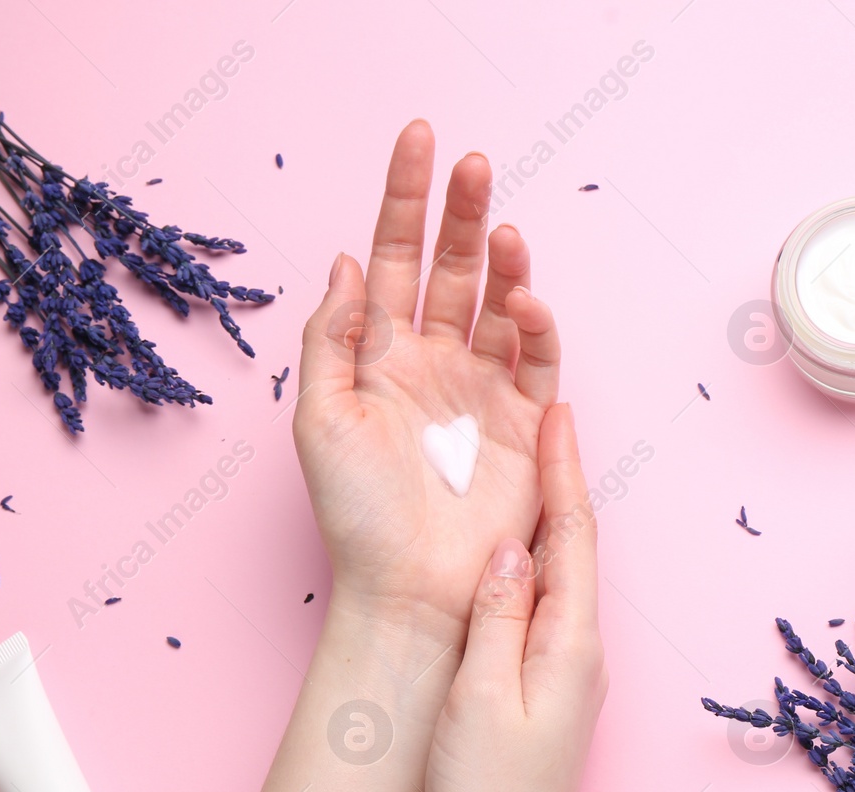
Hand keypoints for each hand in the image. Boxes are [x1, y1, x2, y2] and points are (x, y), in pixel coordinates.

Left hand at [294, 119, 562, 644]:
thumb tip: (346, 261)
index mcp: (378, 356)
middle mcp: (433, 362)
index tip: (419, 139)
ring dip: (504, 264)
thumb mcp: (319, 418)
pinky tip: (525, 300)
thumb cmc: (355, 514)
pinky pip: (535, 360)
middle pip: (452, 268)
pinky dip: (535, 327)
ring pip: (499, 304)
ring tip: (503, 232)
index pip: (394, 258)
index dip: (405, 199)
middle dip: (462, 213)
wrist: (410, 589)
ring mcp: (481, 390)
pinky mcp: (524, 423)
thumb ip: (332, 336)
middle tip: (474, 163)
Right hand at [424, 403, 606, 791]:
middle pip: (574, 547)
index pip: (573, 536)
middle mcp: (581, 651)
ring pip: (559, 575)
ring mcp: (568, 673)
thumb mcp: (481, 697)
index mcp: (570, 643)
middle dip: (560, 481)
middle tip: (543, 417)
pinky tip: (510, 556)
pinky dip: (531, 565)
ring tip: (527, 466)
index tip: (558, 412)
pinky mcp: (547, 692)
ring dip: (546, 518)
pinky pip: (543, 608)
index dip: (564, 471)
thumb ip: (497, 616)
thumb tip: (512, 546)